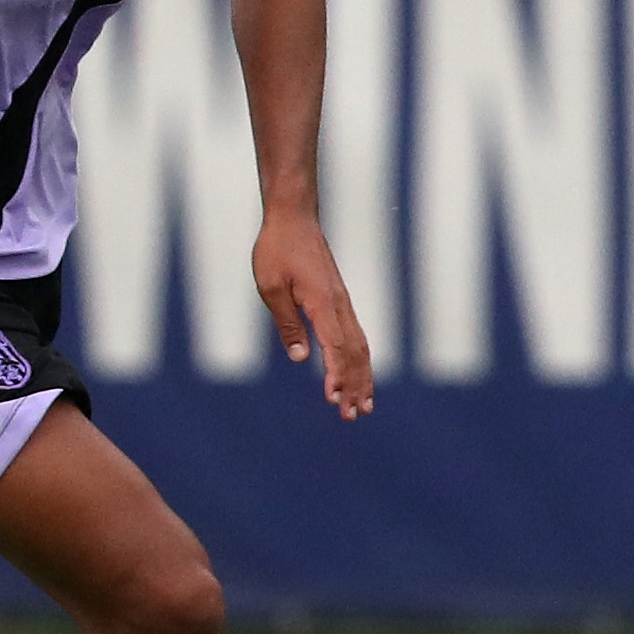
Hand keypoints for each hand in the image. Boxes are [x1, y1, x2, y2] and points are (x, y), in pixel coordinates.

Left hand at [253, 209, 374, 417]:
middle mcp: (339, 305)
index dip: (337, 376)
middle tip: (352, 416)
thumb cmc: (277, 250)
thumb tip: (299, 358)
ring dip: (361, 377)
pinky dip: (358, 360)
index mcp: (323, 303)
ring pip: (360, 347)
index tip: (334, 400)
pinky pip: (355, 336)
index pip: (336, 347)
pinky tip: (356, 375)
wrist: (294, 217)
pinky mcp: (339, 301)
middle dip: (355, 386)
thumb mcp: (271, 287)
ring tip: (362, 405)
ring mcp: (342, 303)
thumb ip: (287, 323)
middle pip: (355, 353)